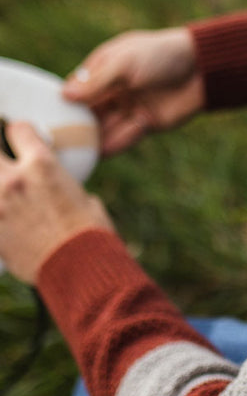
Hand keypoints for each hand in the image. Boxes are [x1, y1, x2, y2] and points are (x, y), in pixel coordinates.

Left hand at [0, 122, 113, 283]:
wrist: (77, 267)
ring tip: (5, 188)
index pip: (18, 129)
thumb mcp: (85, 198)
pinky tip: (5, 215)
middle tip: (7, 163)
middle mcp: (13, 179)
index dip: (20, 131)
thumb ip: (64, 187)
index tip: (20, 135)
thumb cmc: (90, 233)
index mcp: (42, 165)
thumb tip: (61, 189)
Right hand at [62, 28, 205, 154]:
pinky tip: (102, 152)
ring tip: (76, 154)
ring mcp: (129, 107)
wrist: (202, 67)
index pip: (75, 91)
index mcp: (102, 70)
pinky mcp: (146, 123)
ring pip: (105, 128)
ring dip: (93, 140)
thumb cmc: (161, 55)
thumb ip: (97, 81)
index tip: (47, 121)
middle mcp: (112, 91)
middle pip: (87, 114)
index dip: (62, 106)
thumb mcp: (125, 63)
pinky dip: (115, 143)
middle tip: (58, 144)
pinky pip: (126, 136)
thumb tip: (64, 95)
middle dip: (75, 127)